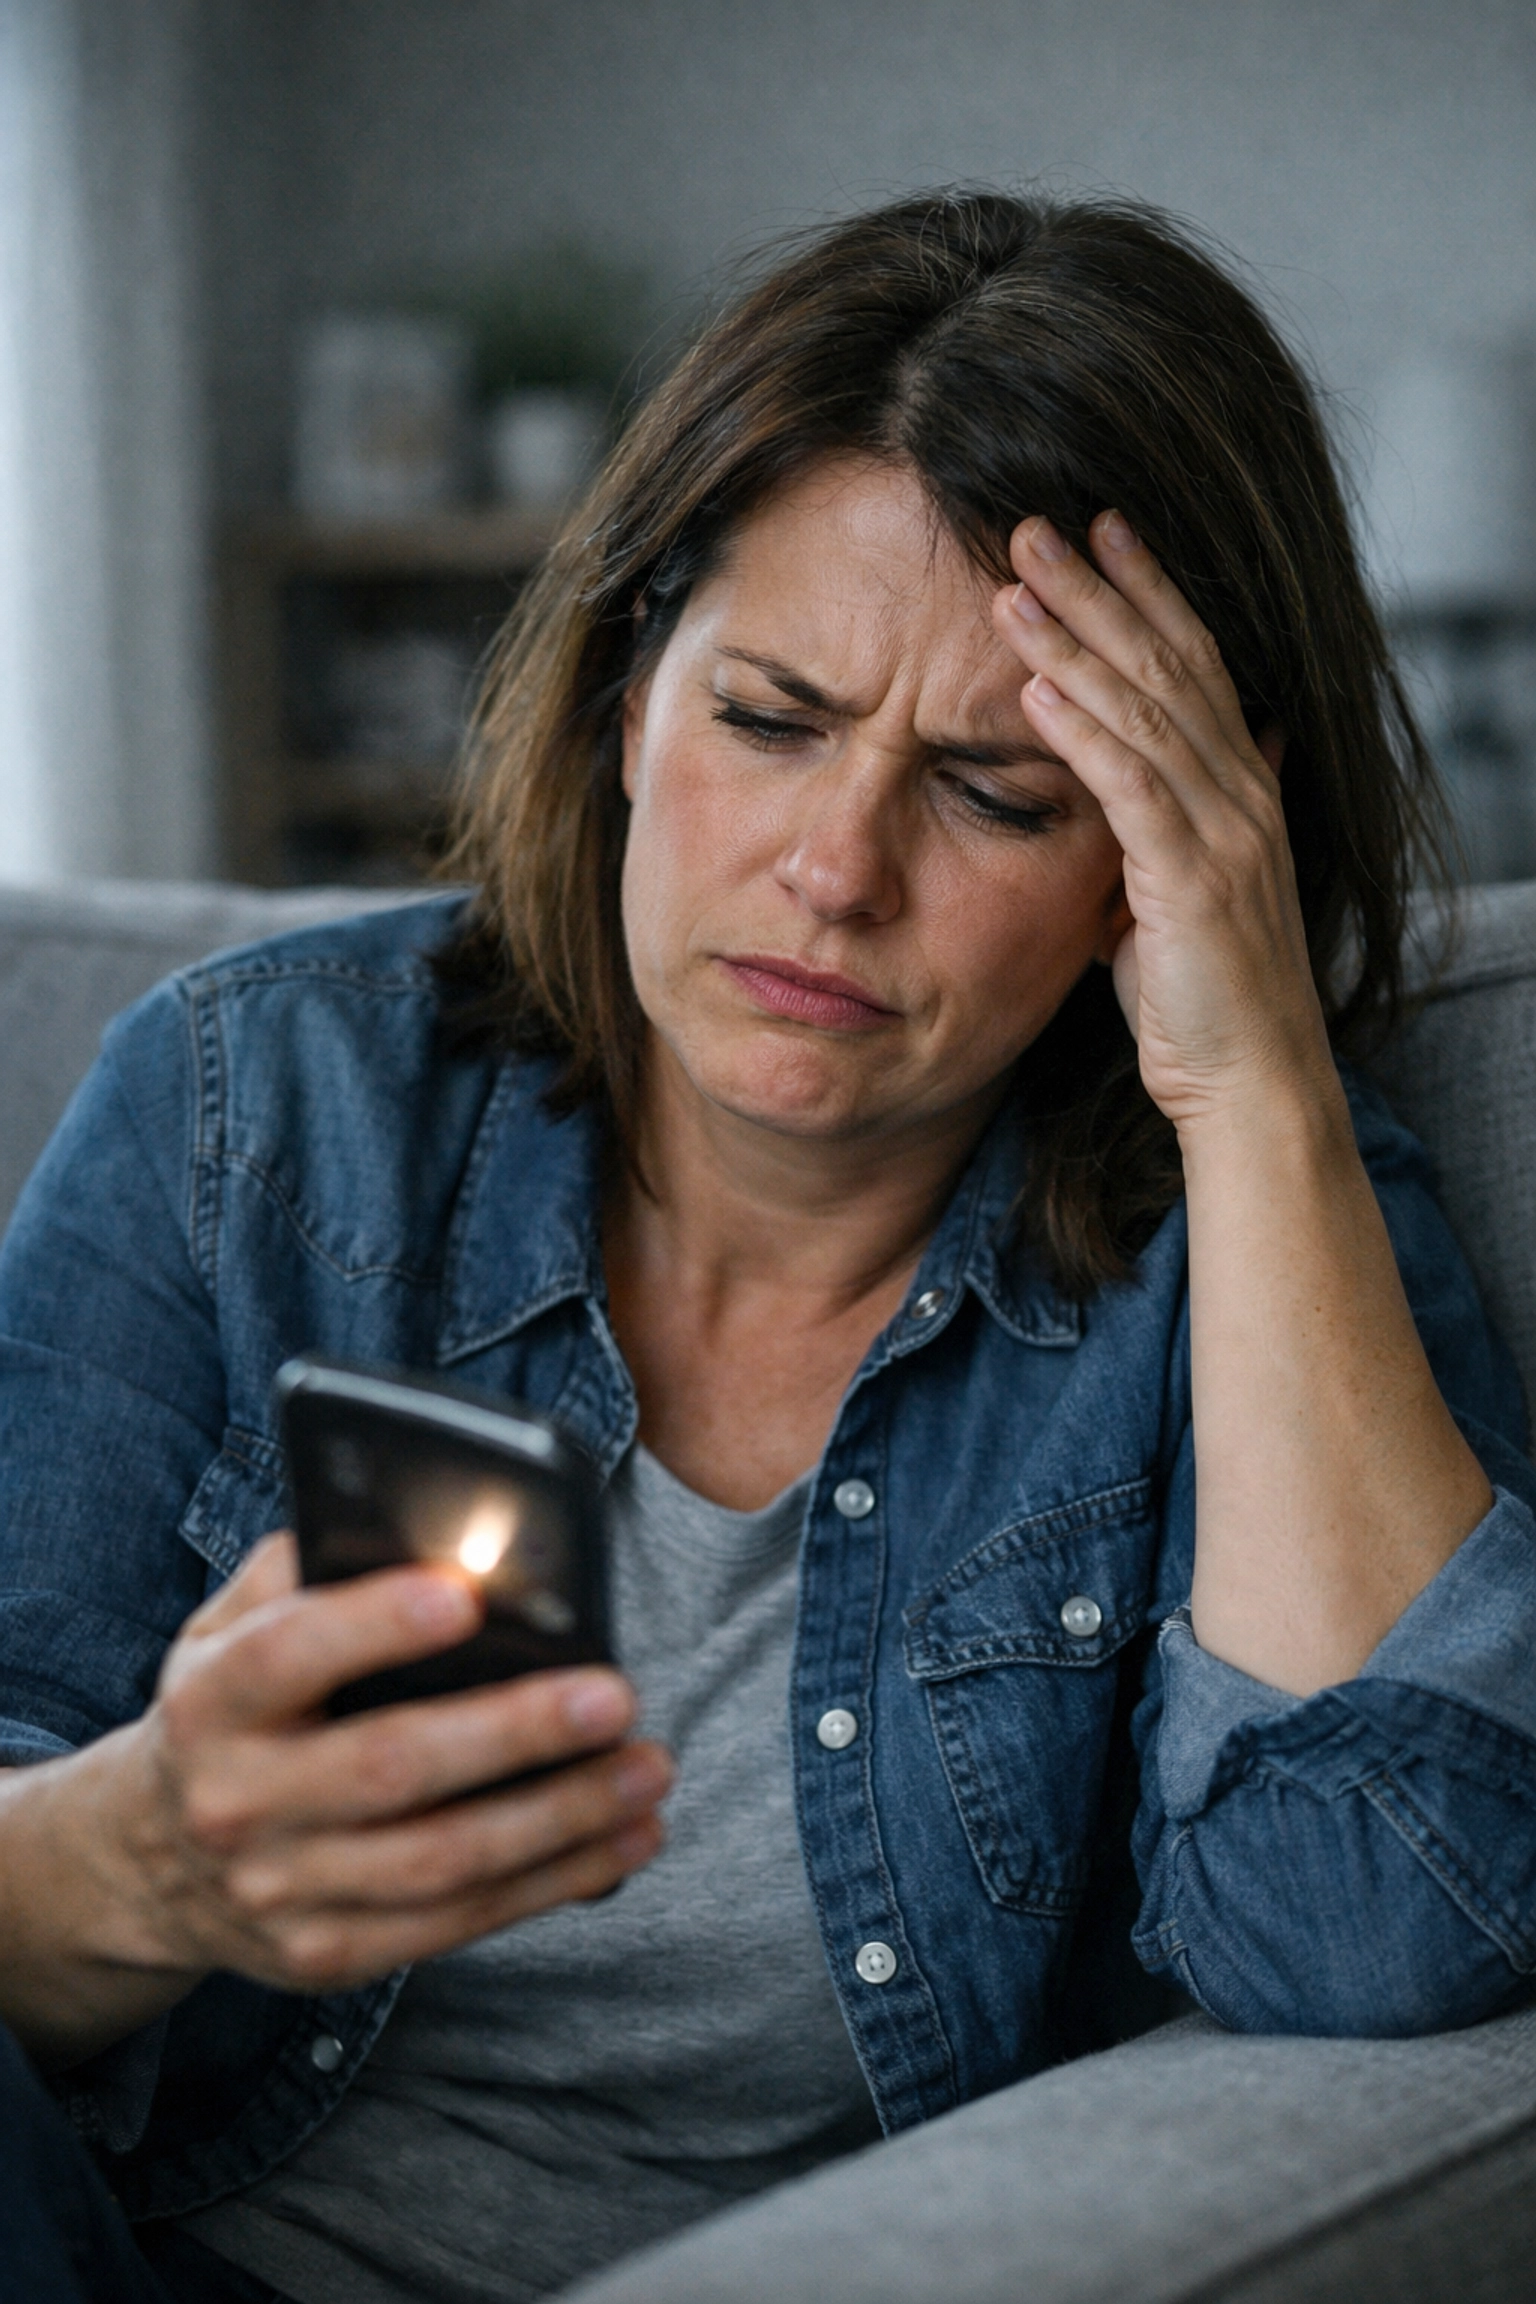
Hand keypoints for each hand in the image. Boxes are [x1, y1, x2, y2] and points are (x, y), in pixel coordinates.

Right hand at [102, 1533, 669, 1994]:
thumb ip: (308, 1570)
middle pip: (388, 1768)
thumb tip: (431, 1530)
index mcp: (212, 1700)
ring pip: (441, 1862)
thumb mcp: (229, 1626)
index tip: (468, 1596)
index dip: (374, 1625)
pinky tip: (626, 1839)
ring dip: (562, 1818)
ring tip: (648, 1769)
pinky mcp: (330, 1953)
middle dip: (513, 1733)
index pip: (287, 1655)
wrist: (154, 1858)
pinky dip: (555, 1881)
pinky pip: (459, 1923)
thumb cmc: (234, 1708)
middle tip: (613, 1695)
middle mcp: (235, 1802)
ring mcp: (281, 1891)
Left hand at [991, 512, 1336, 1137]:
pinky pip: (1131, 787)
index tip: (1099, 533)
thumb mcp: (1181, 895)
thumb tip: (1136, 793)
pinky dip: (1083, 732)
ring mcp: (1223, 832)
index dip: (1148, 593)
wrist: (1250, 1083)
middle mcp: (1240, 794)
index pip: (1193, 665)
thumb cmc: (1203, 1001)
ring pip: (1145, 711)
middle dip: (1100, 590)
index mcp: (1239, 790)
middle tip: (1035, 525)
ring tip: (1014, 586)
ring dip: (1075, 643)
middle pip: (1166, 666)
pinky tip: (1035, 688)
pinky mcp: (1193, 879)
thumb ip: (1160, 833)